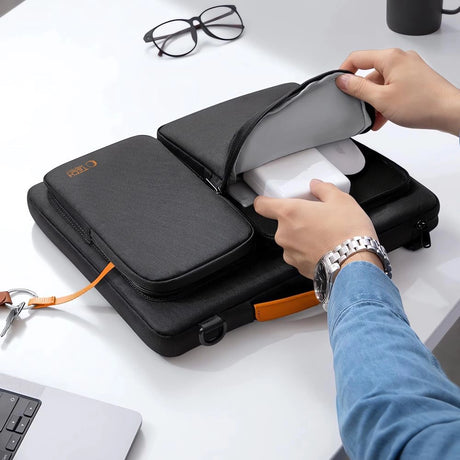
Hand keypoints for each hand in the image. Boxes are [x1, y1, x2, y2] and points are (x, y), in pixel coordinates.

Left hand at [253, 180, 380, 278]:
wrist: (356, 265)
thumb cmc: (348, 233)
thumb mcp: (341, 200)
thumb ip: (323, 189)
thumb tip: (317, 185)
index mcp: (289, 213)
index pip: (262, 205)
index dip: (265, 201)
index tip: (270, 200)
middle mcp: (284, 234)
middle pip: (282, 223)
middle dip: (297, 220)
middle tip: (316, 217)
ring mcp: (290, 253)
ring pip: (291, 240)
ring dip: (303, 237)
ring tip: (325, 234)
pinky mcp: (298, 267)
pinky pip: (299, 255)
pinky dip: (309, 251)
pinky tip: (326, 247)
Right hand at [335, 48, 459, 134]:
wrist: (448, 112)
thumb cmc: (422, 104)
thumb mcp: (381, 99)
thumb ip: (358, 89)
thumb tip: (342, 81)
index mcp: (390, 58)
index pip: (356, 58)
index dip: (343, 72)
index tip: (338, 85)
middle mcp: (400, 59)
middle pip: (369, 73)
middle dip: (362, 94)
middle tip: (361, 108)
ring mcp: (408, 69)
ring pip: (380, 84)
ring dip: (374, 101)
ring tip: (376, 117)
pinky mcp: (414, 79)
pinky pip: (392, 88)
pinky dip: (385, 101)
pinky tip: (384, 116)